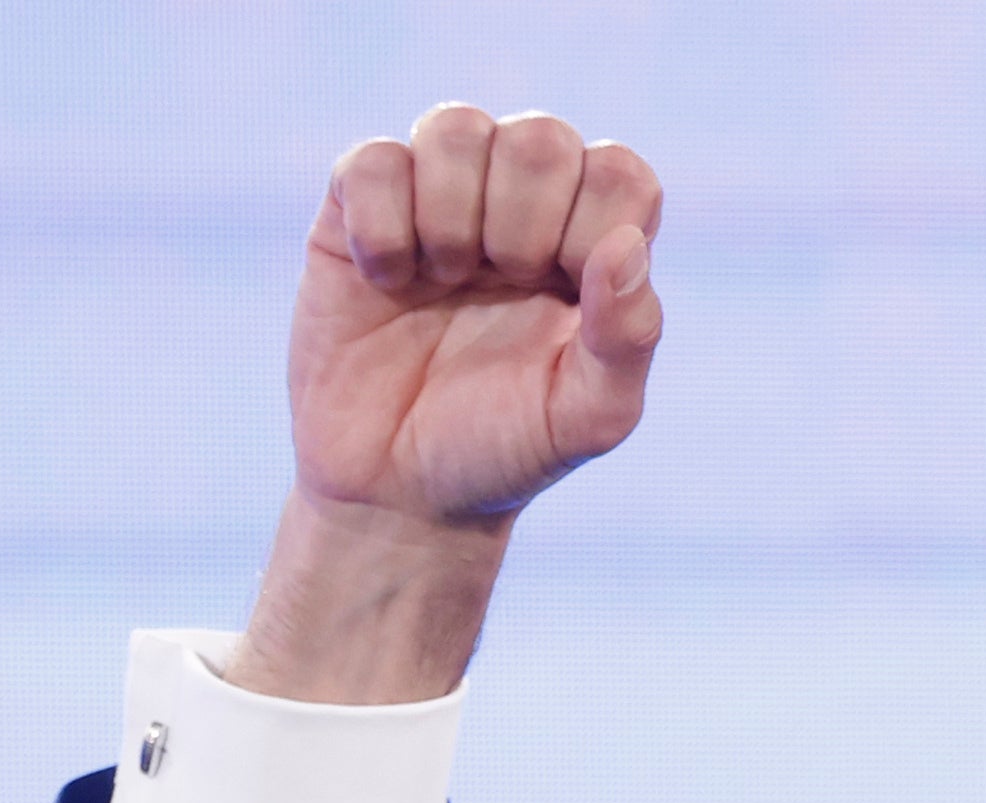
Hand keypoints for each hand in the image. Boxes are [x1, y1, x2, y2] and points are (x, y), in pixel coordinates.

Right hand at [294, 105, 664, 525]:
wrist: (399, 492)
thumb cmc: (506, 449)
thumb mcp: (587, 416)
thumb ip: (628, 338)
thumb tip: (627, 245)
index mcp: (590, 248)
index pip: (620, 172)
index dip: (593, 224)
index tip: (563, 294)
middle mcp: (519, 209)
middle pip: (541, 137)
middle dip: (524, 217)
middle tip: (502, 284)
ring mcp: (438, 202)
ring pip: (456, 126)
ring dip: (452, 212)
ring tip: (441, 278)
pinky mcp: (357, 210)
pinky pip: (374, 160)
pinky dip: (383, 223)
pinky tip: (386, 281)